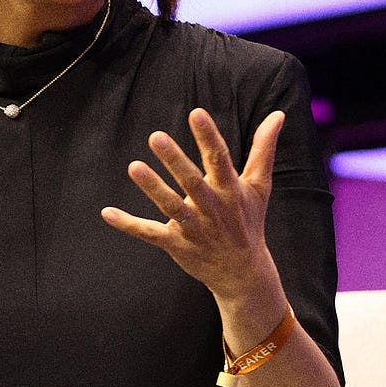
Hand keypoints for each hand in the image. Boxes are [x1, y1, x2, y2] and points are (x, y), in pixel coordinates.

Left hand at [101, 108, 283, 298]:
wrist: (243, 273)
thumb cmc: (248, 221)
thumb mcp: (259, 186)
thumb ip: (264, 149)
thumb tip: (278, 115)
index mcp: (230, 190)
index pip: (220, 159)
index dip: (208, 137)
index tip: (196, 113)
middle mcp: (212, 208)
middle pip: (192, 182)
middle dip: (175, 161)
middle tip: (156, 137)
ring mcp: (193, 228)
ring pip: (171, 206)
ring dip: (153, 188)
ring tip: (134, 167)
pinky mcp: (177, 244)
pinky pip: (150, 233)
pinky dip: (129, 224)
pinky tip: (107, 213)